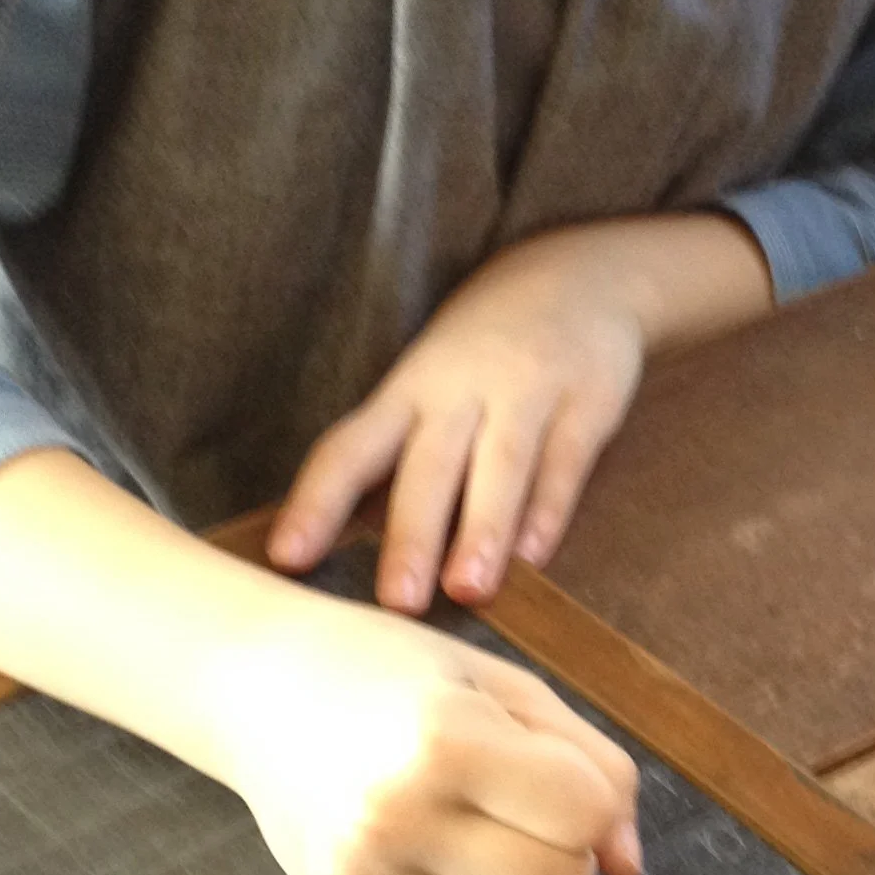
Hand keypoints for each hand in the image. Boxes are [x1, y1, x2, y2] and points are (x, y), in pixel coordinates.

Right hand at [0, 448, 641, 874]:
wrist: (254, 691)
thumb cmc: (392, 673)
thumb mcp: (502, 686)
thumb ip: (590, 764)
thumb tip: (631, 868)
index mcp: (443, 739)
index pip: (584, 818)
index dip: (592, 795)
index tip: (555, 764)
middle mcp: (396, 818)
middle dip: (568, 851)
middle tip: (521, 800)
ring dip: (516, 874)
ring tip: (460, 811)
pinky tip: (417, 836)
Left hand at [268, 213, 772, 611]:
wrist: (579, 273)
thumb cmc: (482, 353)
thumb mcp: (429, 385)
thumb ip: (399, 461)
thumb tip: (345, 549)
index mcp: (407, 391)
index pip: (350, 449)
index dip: (316, 503)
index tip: (286, 559)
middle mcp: (460, 390)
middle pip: (428, 465)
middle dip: (411, 534)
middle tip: (396, 601)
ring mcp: (526, 391)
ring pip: (501, 466)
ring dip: (482, 529)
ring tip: (468, 589)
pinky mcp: (587, 401)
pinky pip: (565, 460)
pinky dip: (549, 508)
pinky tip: (535, 555)